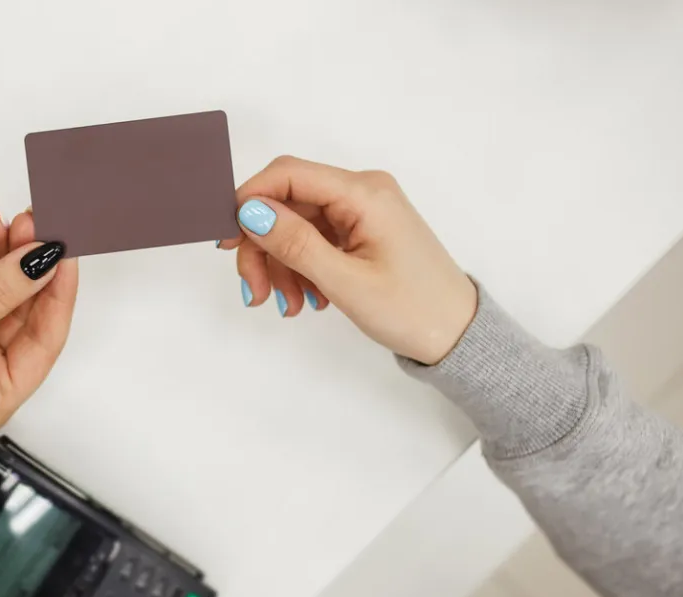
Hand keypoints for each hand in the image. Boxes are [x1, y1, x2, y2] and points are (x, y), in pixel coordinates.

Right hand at [219, 156, 475, 364]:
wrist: (457, 335)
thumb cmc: (414, 309)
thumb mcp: (345, 281)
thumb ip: (294, 243)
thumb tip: (249, 211)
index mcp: (364, 193)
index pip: (288, 174)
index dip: (249, 200)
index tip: (226, 240)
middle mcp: (362, 192)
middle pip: (286, 204)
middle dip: (262, 247)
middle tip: (255, 292)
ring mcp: (361, 212)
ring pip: (294, 227)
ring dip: (280, 266)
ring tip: (289, 306)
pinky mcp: (359, 232)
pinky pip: (313, 241)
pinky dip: (300, 269)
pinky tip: (306, 299)